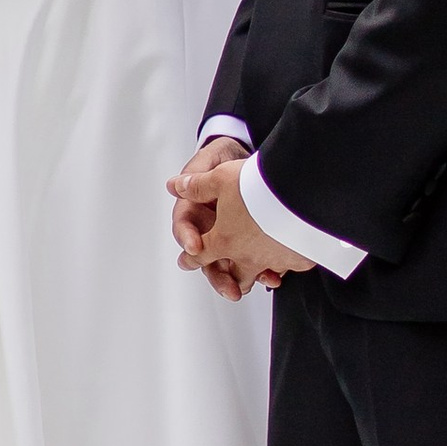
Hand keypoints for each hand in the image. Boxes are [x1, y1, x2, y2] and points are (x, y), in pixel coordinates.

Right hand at [169, 134, 247, 291]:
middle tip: (228, 288)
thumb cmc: (225, 158)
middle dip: (216, 275)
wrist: (250, 161)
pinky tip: (272, 277)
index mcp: (193, 212)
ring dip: (239, 279)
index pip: (185, 229)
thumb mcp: (212, 160)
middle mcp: (209, 229)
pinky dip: (262, 271)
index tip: (195, 248)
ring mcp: (229, 237)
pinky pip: (254, 261)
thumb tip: (174, 185)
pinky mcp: (250, 241)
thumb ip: (197, 175)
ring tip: (248, 288)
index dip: (188, 238)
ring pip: (230, 265)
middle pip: (207, 259)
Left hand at [175, 146, 311, 299]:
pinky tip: (289, 250)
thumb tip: (176, 186)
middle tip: (229, 275)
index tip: (187, 262)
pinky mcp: (299, 257)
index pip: (200, 256)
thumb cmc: (259, 186)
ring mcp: (275, 259)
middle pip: (236, 277)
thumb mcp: (221, 178)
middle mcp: (248, 256)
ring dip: (260, 271)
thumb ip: (198, 186)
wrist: (299, 189)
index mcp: (224, 240)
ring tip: (263, 268)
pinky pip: (290, 265)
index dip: (190, 259)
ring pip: (264, 274)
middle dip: (230, 277)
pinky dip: (286, 260)